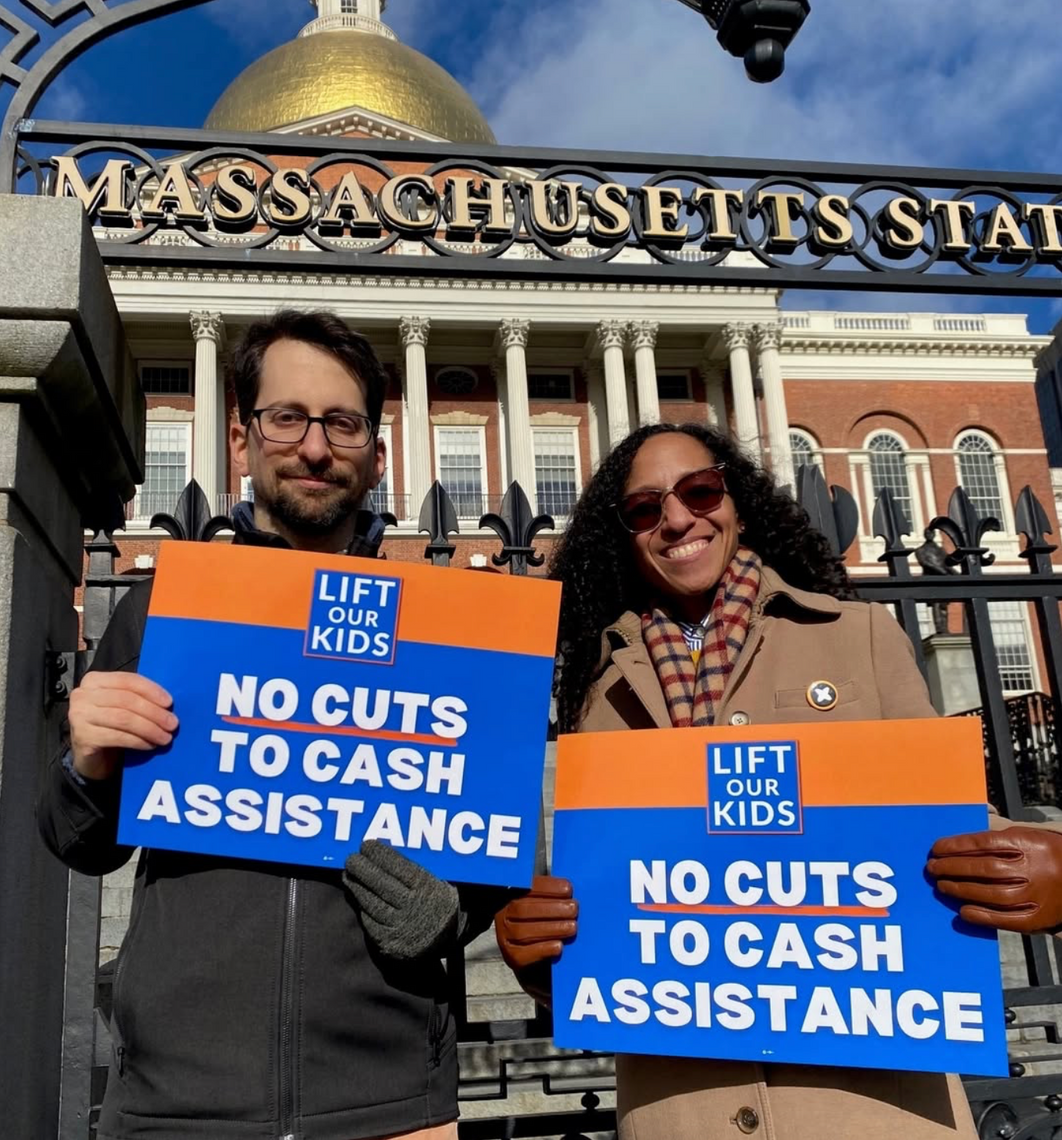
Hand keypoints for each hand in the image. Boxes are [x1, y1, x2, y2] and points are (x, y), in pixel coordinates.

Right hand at [69, 672, 176, 781]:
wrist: (91, 756)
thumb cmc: (111, 726)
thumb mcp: (123, 706)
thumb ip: (138, 697)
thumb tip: (167, 702)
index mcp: (94, 680)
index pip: (128, 680)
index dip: (151, 691)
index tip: (170, 703)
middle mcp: (82, 695)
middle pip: (127, 700)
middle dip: (154, 712)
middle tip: (172, 724)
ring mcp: (79, 716)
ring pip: (123, 718)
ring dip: (149, 728)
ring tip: (165, 737)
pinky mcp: (82, 737)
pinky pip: (117, 736)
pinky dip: (138, 741)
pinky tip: (150, 745)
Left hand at [343, 840, 459, 960]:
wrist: (445, 939)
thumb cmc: (437, 900)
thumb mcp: (438, 881)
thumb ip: (416, 867)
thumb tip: (384, 851)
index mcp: (429, 890)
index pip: (401, 868)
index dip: (381, 856)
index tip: (367, 845)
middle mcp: (414, 909)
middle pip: (381, 885)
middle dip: (363, 869)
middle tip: (350, 858)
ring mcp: (400, 928)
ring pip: (371, 904)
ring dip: (356, 887)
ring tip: (347, 874)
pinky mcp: (388, 944)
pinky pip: (369, 921)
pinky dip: (360, 906)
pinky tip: (355, 894)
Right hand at [496, 876, 577, 1003]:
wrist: (535, 955)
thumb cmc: (543, 922)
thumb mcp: (545, 903)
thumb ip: (554, 895)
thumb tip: (571, 889)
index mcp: (512, 896)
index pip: (527, 889)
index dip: (548, 887)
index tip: (568, 889)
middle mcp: (503, 915)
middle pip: (524, 910)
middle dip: (552, 909)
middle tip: (574, 909)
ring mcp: (505, 937)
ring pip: (523, 932)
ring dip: (551, 929)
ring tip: (573, 927)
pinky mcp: (511, 957)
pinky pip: (524, 954)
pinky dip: (543, 949)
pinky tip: (559, 946)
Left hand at [927, 827, 1061, 932]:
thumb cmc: (1043, 853)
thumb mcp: (1025, 837)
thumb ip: (996, 840)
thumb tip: (957, 845)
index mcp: (1028, 843)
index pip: (984, 843)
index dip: (957, 846)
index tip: (935, 848)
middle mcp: (1033, 868)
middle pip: (985, 868)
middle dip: (954, 868)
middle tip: (932, 868)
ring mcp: (1036, 895)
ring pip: (993, 894)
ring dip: (962, 890)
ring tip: (942, 886)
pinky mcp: (1038, 918)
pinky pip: (1007, 919)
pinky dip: (983, 917)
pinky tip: (963, 912)